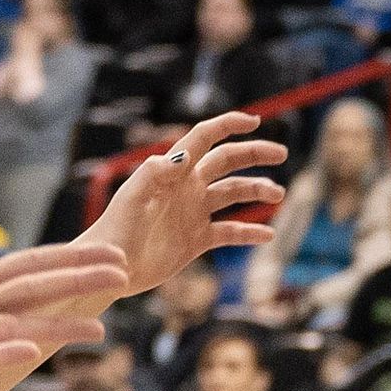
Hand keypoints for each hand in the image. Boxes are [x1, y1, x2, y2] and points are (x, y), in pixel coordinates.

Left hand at [82, 111, 284, 295]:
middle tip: (281, 153)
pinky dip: (250, 232)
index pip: (203, 139)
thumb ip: (153, 175)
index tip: (254, 121)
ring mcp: (193, 213)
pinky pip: (230, 232)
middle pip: (226, 161)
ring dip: (257, 190)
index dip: (227, 125)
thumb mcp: (131, 199)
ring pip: (234, 193)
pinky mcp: (197, 240)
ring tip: (277, 194)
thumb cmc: (113, 231)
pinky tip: (267, 234)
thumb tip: (180, 155)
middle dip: (254, 153)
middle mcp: (186, 188)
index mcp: (172, 172)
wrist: (109, 269)